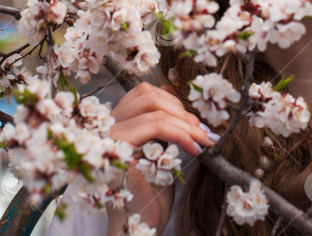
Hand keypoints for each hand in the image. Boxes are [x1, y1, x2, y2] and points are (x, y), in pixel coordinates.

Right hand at [105, 82, 214, 234]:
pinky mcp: (119, 152)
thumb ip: (161, 122)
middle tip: (204, 132)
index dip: (174, 101)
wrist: (141, 227)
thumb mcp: (159, 148)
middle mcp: (107, 127)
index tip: (195, 123)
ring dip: (187, 124)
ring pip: (154, 110)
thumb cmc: (150, 192)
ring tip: (203, 141)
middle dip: (183, 111)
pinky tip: (194, 149)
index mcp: (115, 123)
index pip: (143, 92)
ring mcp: (110, 139)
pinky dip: (181, 134)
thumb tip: (173, 89)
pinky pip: (154, 128)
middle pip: (148, 96)